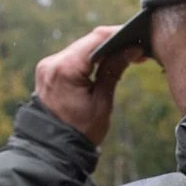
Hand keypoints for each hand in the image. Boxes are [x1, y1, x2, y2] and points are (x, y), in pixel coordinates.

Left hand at [33, 26, 142, 145]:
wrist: (52, 149)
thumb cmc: (80, 132)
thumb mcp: (102, 102)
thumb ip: (114, 71)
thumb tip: (131, 49)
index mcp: (65, 69)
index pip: (96, 40)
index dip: (119, 36)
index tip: (138, 39)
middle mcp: (52, 63)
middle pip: (87, 42)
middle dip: (113, 43)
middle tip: (136, 49)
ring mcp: (48, 66)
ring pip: (81, 49)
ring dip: (102, 51)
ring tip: (125, 55)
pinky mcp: (48, 71)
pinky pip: (72, 58)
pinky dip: (90, 59)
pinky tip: (106, 62)